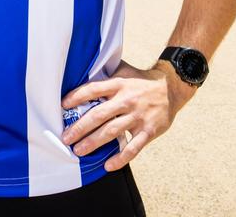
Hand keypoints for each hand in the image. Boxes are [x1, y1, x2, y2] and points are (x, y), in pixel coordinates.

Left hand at [59, 60, 188, 170]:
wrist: (172, 87)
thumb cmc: (141, 80)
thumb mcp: (124, 71)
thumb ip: (106, 73)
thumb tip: (82, 69)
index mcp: (119, 84)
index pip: (93, 89)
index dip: (77, 97)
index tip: (62, 106)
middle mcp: (127, 100)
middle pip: (99, 114)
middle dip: (80, 127)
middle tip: (66, 138)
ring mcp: (138, 116)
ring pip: (113, 131)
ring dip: (94, 143)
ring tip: (79, 151)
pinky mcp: (149, 130)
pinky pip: (134, 147)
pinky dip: (121, 158)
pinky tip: (108, 165)